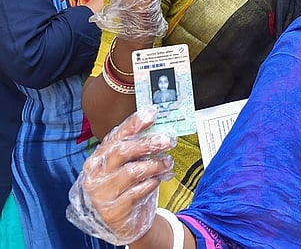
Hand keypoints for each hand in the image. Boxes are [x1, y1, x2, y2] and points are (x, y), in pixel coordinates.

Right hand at [66, 107, 175, 244]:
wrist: (121, 223)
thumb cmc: (126, 189)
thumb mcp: (127, 167)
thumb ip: (137, 150)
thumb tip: (158, 128)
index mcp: (98, 159)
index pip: (115, 137)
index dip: (133, 124)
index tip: (151, 114)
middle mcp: (96, 175)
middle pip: (122, 152)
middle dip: (147, 143)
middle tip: (168, 140)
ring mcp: (102, 193)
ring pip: (131, 172)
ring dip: (154, 165)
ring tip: (167, 163)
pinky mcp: (113, 210)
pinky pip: (136, 192)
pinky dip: (151, 183)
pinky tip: (159, 180)